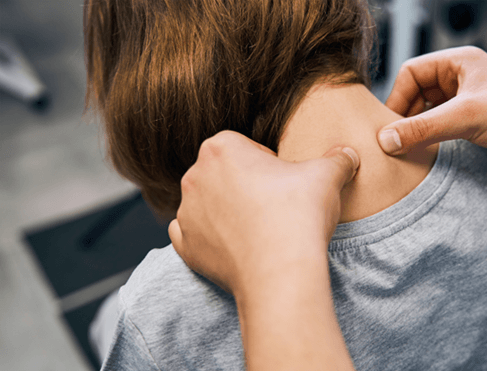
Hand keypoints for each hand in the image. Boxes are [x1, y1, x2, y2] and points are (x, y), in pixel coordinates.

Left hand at [168, 130, 358, 297]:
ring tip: (256, 228)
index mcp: (220, 148)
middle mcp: (195, 176)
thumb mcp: (326, 176)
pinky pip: (192, 234)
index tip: (282, 183)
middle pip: (223, 174)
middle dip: (244, 185)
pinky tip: (233, 244)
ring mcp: (187, 212)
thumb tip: (347, 153)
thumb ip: (336, 158)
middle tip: (271, 206)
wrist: (280, 271)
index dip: (266, 163)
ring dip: (226, 210)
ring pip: (208, 204)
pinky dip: (209, 237)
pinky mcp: (185, 245)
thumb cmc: (298, 215)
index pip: (244, 147)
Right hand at [378, 46, 486, 154]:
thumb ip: (423, 128)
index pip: (410, 73)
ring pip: (424, 111)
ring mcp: (462, 98)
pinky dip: (428, 136)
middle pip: (414, 93)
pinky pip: (436, 124)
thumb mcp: (467, 118)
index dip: (397, 98)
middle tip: (401, 139)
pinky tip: (429, 147)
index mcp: (457, 62)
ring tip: (416, 145)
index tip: (392, 125)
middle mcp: (458, 78)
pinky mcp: (466, 118)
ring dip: (417, 128)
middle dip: (407, 116)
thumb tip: (387, 139)